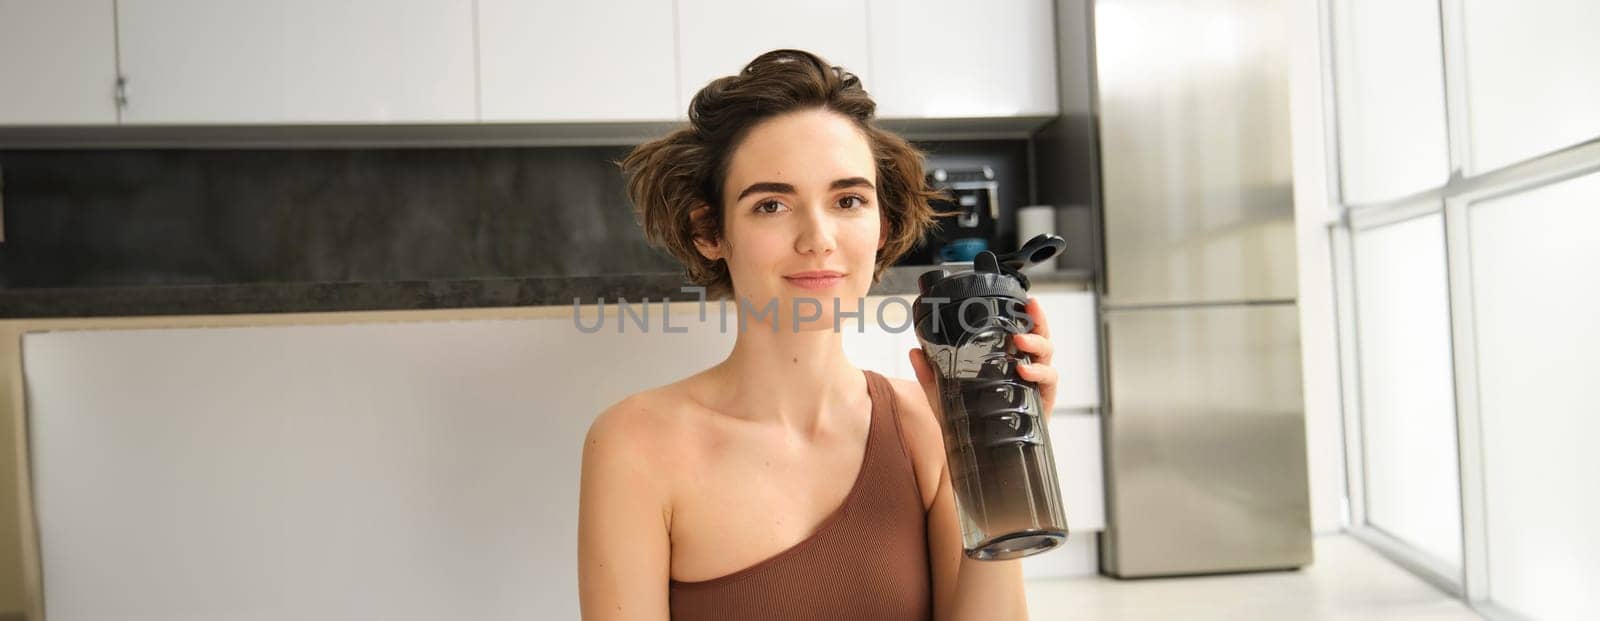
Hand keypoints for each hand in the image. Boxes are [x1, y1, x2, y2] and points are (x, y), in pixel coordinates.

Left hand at [909, 296, 1058, 425]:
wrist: (981, 458)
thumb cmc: (971, 422)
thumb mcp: (945, 396)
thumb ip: (931, 374)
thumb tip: (914, 352)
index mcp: (1008, 361)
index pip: (1022, 331)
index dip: (1028, 315)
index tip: (1025, 300)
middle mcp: (1026, 369)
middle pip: (1041, 337)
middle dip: (1039, 321)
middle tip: (1029, 310)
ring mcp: (1035, 386)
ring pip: (1047, 356)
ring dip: (1037, 343)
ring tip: (1020, 342)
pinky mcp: (1042, 404)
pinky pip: (1049, 383)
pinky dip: (1039, 373)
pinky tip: (1024, 370)